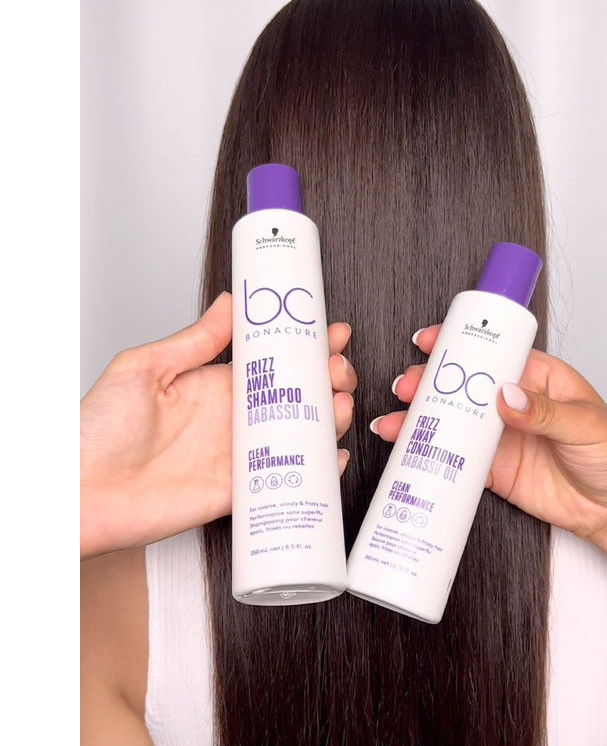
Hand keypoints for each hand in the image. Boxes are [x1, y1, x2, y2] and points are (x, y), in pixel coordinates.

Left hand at [80, 292, 356, 558]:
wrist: (77, 492)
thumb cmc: (96, 431)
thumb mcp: (145, 368)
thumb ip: (194, 339)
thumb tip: (228, 303)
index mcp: (215, 386)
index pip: (273, 361)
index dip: (305, 346)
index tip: (331, 332)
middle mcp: (232, 420)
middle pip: (296, 396)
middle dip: (328, 380)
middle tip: (340, 371)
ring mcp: (238, 456)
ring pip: (299, 435)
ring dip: (329, 419)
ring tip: (341, 406)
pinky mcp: (238, 492)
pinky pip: (285, 480)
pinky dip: (316, 470)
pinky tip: (331, 456)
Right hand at [372, 325, 606, 540]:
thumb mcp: (586, 425)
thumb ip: (544, 412)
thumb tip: (506, 397)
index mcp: (539, 378)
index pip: (494, 353)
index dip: (461, 345)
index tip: (431, 340)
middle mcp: (514, 404)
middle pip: (464, 385)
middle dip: (430, 383)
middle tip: (407, 387)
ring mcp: (501, 437)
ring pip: (453, 422)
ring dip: (423, 419)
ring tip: (396, 422)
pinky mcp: (494, 471)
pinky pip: (456, 460)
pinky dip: (432, 456)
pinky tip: (410, 451)